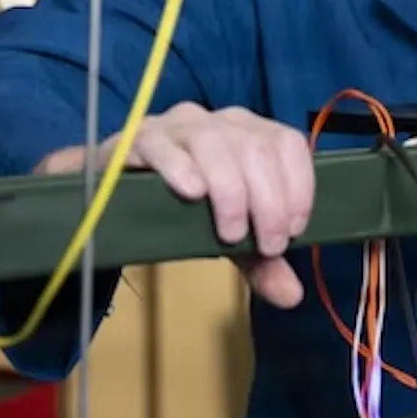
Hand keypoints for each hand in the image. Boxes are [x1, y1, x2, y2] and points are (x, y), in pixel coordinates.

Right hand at [35, 103, 315, 307]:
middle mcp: (222, 121)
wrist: (118, 189)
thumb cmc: (187, 204)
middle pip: (256, 149)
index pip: (287, 143)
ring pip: (215, 144)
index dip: (298, 186)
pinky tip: (192, 194)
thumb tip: (291, 296)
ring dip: (230, 192)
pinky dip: (181, 168)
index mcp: (252, 132)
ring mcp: (180, 125)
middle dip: (268, 202)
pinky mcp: (140, 138)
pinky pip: (164, 146)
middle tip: (264, 246)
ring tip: (229, 234)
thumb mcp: (230, 232)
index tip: (293, 231)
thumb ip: (260, 261)